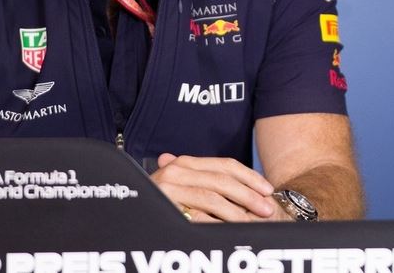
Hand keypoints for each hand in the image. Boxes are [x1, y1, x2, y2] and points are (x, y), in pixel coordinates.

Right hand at [150, 153, 288, 221]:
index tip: (268, 190)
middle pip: (222, 180)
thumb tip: (246, 188)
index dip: (250, 177)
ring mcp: (169, 188)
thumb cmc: (160, 203)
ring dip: (237, 210)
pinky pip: (196, 215)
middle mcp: (177, 171)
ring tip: (253, 221)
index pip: (225, 165)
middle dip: (249, 194)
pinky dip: (217, 223)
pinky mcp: (164, 206)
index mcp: (186, 163)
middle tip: (267, 208)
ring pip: (212, 197)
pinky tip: (230, 230)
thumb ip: (208, 183)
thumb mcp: (184, 188)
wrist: (126, 215)